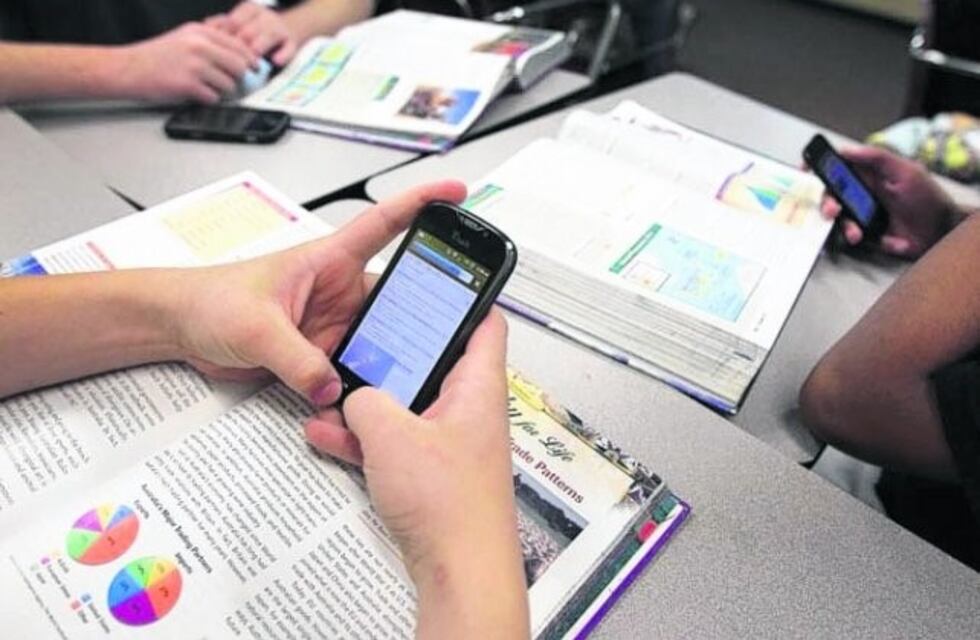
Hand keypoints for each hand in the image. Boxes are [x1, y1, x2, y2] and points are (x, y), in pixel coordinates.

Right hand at [113, 23, 257, 102]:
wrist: (127, 68)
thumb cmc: (155, 56)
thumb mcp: (183, 38)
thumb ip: (209, 43)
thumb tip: (239, 55)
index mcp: (200, 32)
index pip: (239, 46)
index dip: (251, 60)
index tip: (256, 68)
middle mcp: (199, 46)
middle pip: (239, 66)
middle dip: (239, 78)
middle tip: (234, 83)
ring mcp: (194, 65)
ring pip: (229, 84)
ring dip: (222, 90)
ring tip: (206, 87)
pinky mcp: (188, 84)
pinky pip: (213, 97)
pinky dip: (208, 99)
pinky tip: (195, 94)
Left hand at [171, 181, 466, 412]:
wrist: (179, 328)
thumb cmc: (209, 299)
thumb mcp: (255, 326)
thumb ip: (296, 358)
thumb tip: (332, 386)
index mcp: (327, 260)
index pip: (384, 224)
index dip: (421, 204)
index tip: (456, 192)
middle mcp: (337, 291)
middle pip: (395, 298)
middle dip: (420, 315)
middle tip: (447, 335)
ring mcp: (331, 324)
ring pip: (378, 340)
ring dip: (388, 360)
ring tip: (406, 379)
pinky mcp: (318, 353)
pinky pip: (352, 369)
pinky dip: (359, 386)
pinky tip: (366, 401)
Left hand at [207, 1, 298, 65]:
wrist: (287, 29)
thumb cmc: (255, 31)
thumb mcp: (239, 23)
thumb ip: (222, 25)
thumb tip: (205, 27)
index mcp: (249, 10)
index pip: (233, 21)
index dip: (224, 37)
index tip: (216, 52)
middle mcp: (265, 16)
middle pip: (249, 29)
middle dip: (240, 47)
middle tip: (231, 63)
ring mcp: (280, 29)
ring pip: (269, 35)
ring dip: (259, 48)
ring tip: (252, 63)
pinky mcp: (293, 42)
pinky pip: (289, 48)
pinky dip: (283, 55)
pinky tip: (276, 61)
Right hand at [307, 311, 529, 637]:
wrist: (459, 569)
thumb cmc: (452, 506)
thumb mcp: (392, 435)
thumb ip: (365, 402)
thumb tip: (353, 395)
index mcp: (477, 386)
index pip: (485, 321)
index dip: (463, 295)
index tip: (435, 277)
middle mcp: (467, 408)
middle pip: (431, 360)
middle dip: (389, 351)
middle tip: (360, 334)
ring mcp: (448, 440)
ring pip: (404, 402)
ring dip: (366, 398)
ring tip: (330, 391)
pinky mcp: (429, 470)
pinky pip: (393, 439)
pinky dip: (363, 436)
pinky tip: (327, 434)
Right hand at [817, 146, 962, 257]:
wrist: (939, 231)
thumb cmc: (928, 198)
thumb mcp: (905, 171)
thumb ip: (877, 158)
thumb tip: (847, 149)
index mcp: (869, 174)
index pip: (838, 166)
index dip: (819, 166)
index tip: (805, 169)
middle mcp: (861, 192)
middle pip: (830, 193)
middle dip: (826, 201)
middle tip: (832, 210)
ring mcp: (861, 213)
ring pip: (837, 217)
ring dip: (842, 224)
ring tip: (854, 232)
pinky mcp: (864, 233)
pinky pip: (847, 234)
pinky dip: (853, 236)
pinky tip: (867, 237)